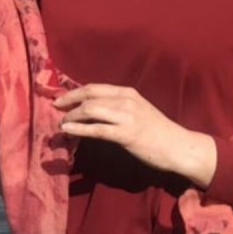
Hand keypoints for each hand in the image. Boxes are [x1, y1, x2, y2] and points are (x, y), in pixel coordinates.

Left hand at [53, 84, 216, 187]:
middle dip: (68, 100)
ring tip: (61, 123)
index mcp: (127, 93)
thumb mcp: (138, 111)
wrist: (177, 146)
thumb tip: (93, 110)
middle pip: (89, 95)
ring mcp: (126, 116)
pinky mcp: (126, 134)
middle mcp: (125, 100)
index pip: (94, 87)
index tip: (60, 98)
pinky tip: (68, 130)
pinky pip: (97, 129)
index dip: (74, 92)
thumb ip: (118, 107)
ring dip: (72, 116)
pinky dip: (79, 129)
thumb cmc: (157, 131)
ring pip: (91, 110)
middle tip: (55, 108)